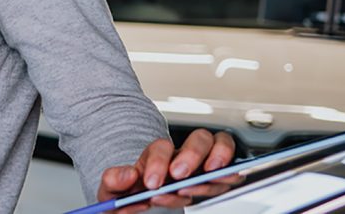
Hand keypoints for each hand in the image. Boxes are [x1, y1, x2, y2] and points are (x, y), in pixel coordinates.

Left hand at [96, 129, 244, 212]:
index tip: (152, 183)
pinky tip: (220, 184)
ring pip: (220, 148)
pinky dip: (227, 177)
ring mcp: (203, 167)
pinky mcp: (216, 180)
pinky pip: (230, 170)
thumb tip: (126, 176)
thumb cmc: (130, 195)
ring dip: (215, 164)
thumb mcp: (113, 190)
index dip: (158, 163)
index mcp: (157, 156)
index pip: (162, 148)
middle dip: (191, 155)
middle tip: (179, 176)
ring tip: (198, 185)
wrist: (139, 204)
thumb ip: (113, 182)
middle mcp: (183, 157)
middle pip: (199, 138)